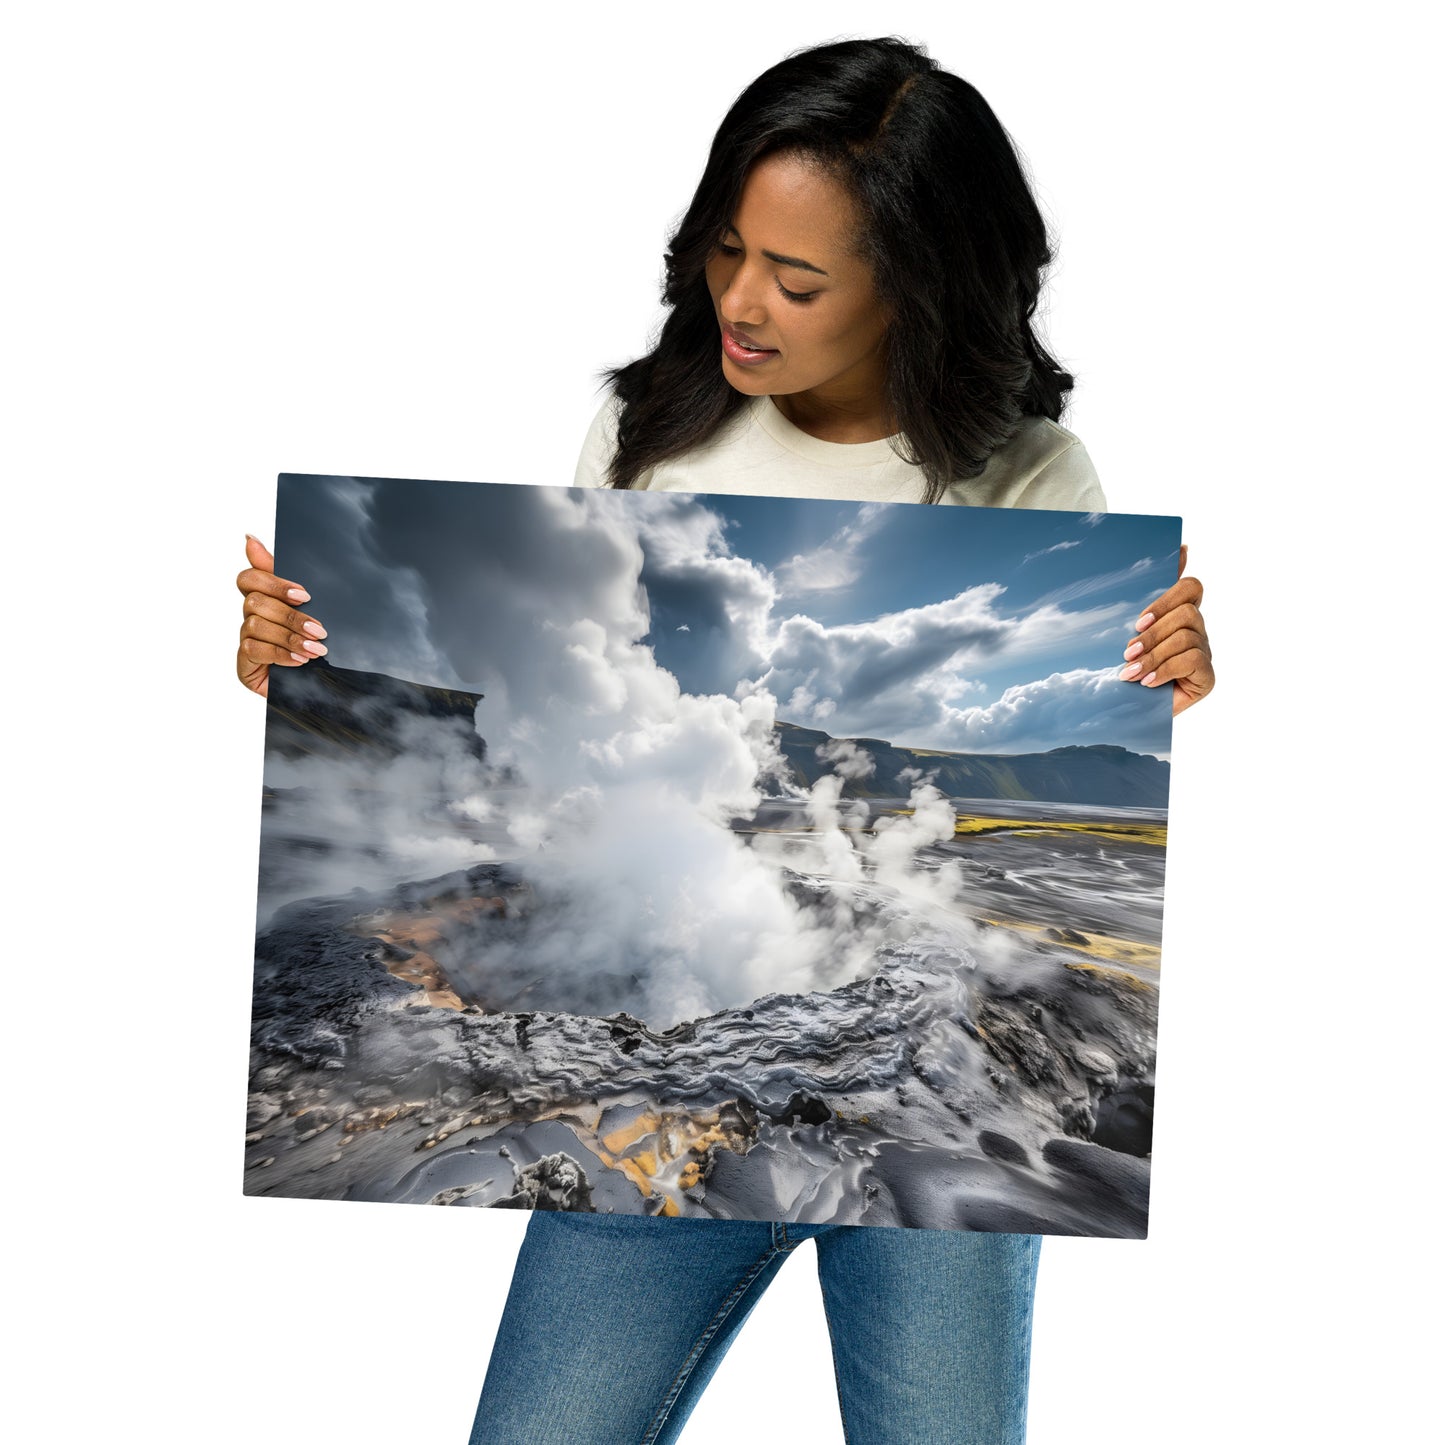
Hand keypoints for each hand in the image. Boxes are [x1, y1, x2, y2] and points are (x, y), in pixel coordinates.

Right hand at [235, 534, 327, 697]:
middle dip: (291, 616)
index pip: (249, 578)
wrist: (324, 687)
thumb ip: (286, 577)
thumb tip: (249, 538)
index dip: (273, 582)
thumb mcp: (312, 609)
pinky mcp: (244, 664)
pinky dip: (280, 654)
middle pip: (255, 602)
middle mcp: (251, 617)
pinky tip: (301, 661)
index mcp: (266, 599)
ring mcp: (246, 640)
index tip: (304, 595)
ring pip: (255, 625)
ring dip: (290, 637)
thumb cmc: (316, 643)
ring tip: (316, 650)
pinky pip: (254, 650)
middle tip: (320, 629)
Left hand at [1119, 544, 1214, 715]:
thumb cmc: (1128, 673)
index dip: (1170, 594)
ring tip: (1130, 672)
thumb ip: (1141, 608)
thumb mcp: (1128, 638)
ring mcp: (1204, 653)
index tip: (1138, 620)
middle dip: (1153, 632)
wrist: (1128, 715)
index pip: (1190, 587)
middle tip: (1127, 651)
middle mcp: (1197, 632)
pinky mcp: (1207, 677)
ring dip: (1153, 655)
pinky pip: (1193, 659)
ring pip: (1186, 636)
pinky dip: (1166, 669)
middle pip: (1187, 612)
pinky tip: (1148, 682)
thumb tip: (1168, 558)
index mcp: (1179, 617)